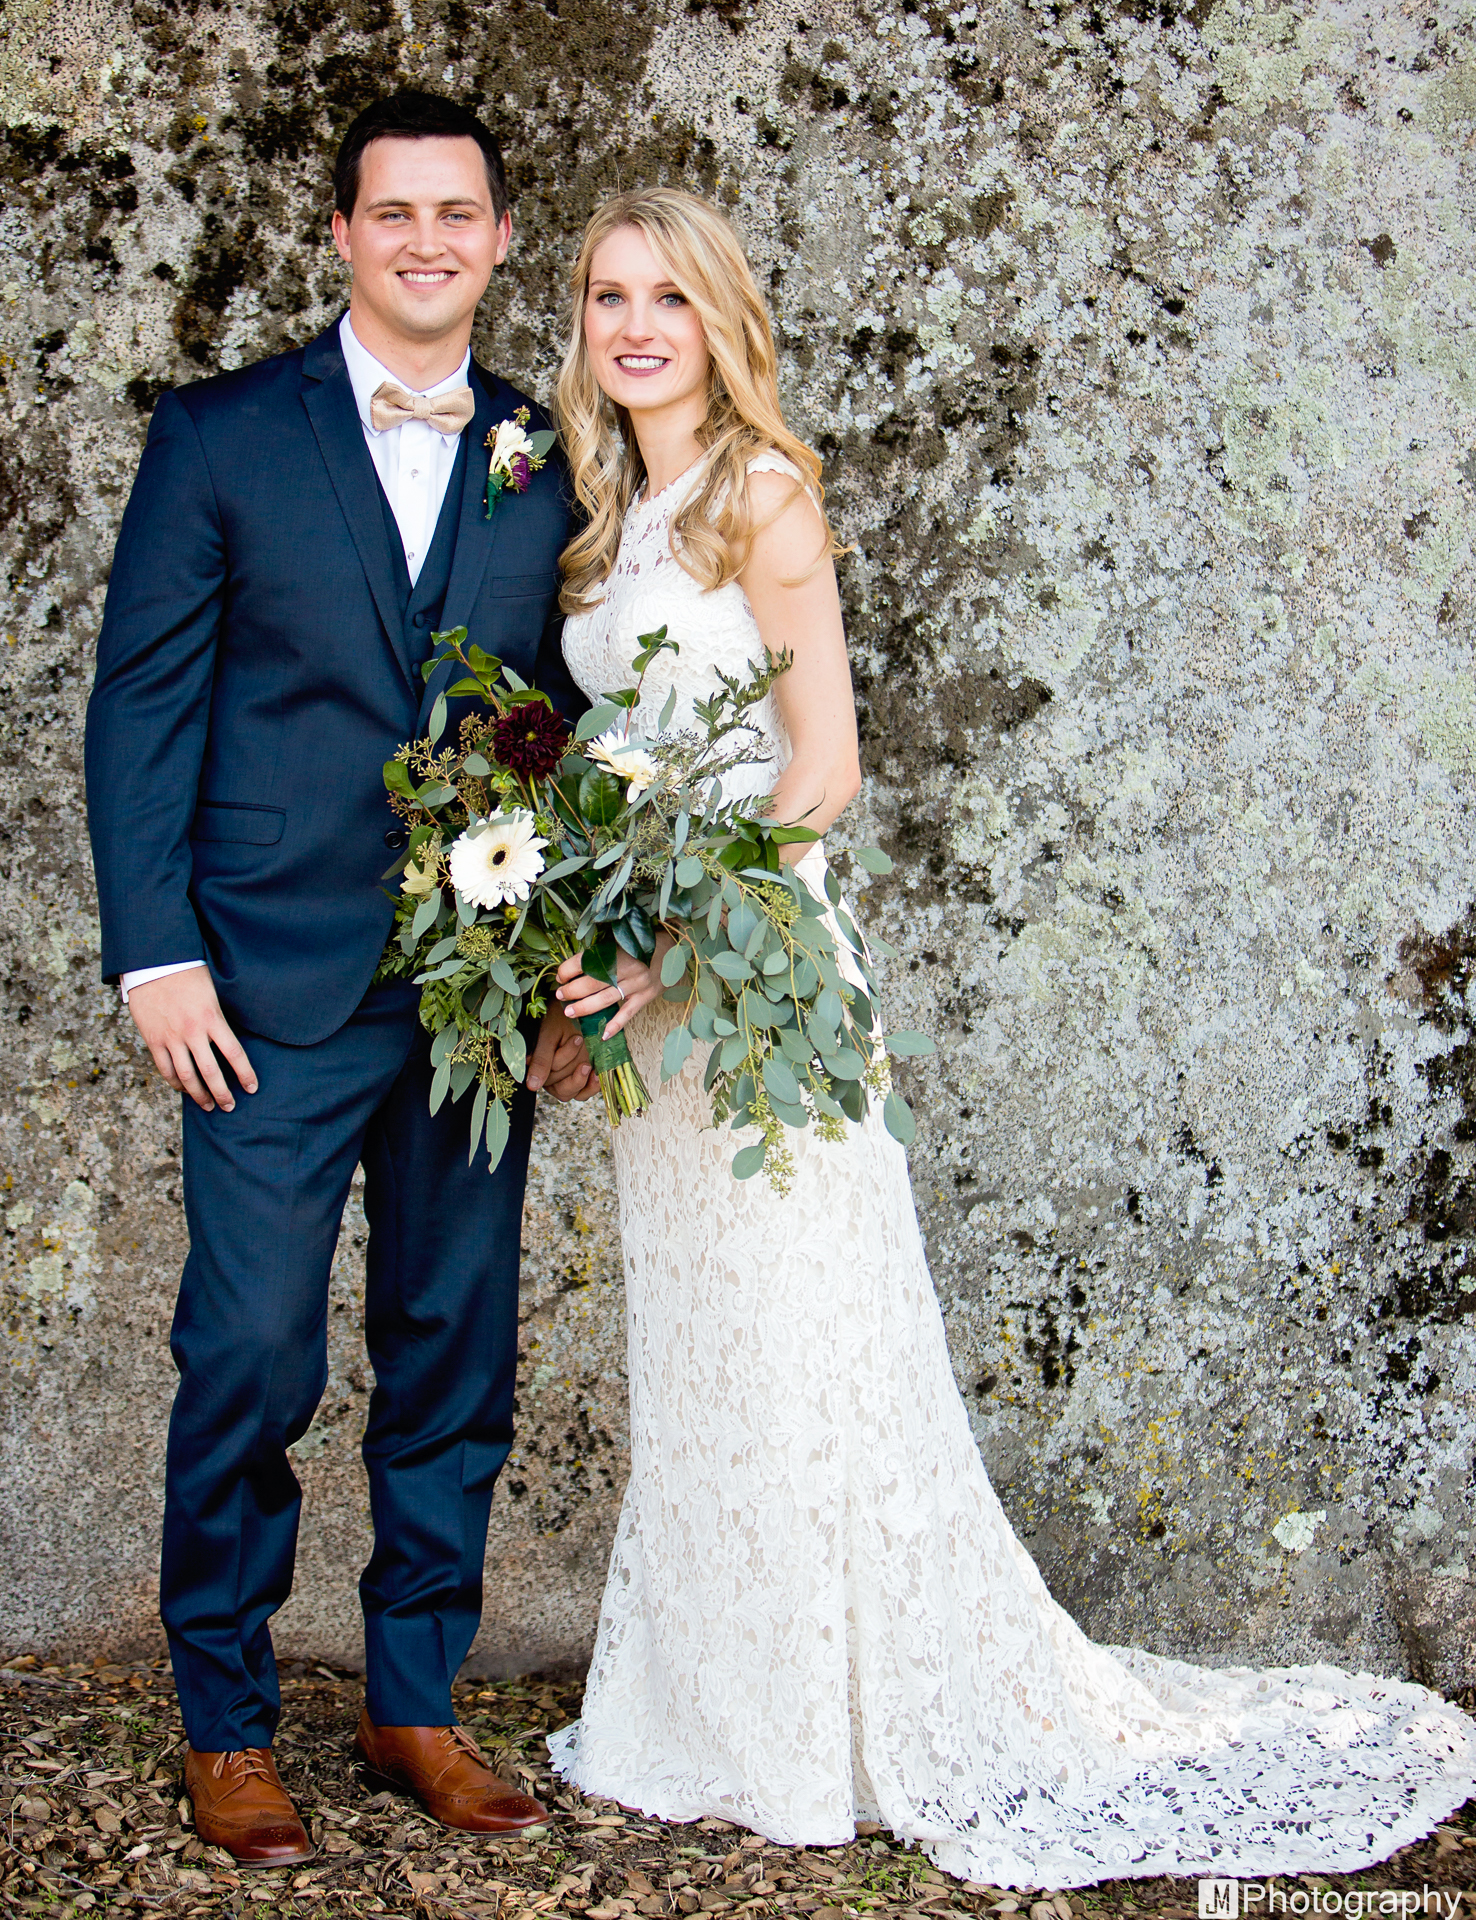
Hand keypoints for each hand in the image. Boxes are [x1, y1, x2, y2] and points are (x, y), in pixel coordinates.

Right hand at [127, 969, 257, 1112]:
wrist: (154, 963)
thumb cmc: (188, 974)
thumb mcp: (212, 994)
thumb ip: (219, 1019)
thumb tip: (229, 1042)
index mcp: (212, 1018)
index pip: (234, 1054)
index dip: (245, 1074)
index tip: (252, 1088)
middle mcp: (192, 1031)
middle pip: (211, 1072)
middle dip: (222, 1093)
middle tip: (230, 1106)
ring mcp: (171, 1037)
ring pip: (187, 1076)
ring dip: (199, 1095)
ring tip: (208, 1105)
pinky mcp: (153, 1039)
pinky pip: (165, 1068)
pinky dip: (175, 1082)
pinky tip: (183, 1089)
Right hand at [527, 1003, 597, 1100]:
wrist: (571, 1010)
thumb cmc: (555, 1020)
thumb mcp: (549, 1036)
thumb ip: (541, 1060)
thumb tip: (532, 1086)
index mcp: (537, 1068)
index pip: (547, 1080)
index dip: (561, 1062)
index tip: (574, 1039)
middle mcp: (550, 1077)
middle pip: (563, 1089)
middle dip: (572, 1065)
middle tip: (578, 1042)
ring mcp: (567, 1079)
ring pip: (576, 1092)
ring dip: (582, 1076)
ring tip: (586, 1060)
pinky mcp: (581, 1077)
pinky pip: (586, 1091)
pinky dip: (592, 1085)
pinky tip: (596, 1074)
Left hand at [554, 931, 675, 1041]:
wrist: (674, 947)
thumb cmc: (642, 944)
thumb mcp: (621, 942)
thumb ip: (602, 954)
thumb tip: (574, 968)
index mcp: (617, 950)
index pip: (585, 961)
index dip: (568, 970)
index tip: (560, 975)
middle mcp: (627, 968)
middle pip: (592, 983)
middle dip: (572, 990)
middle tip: (560, 994)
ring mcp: (638, 984)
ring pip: (606, 999)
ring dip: (584, 1007)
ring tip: (569, 1012)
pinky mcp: (646, 996)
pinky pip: (628, 1013)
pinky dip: (616, 1025)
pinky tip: (603, 1035)